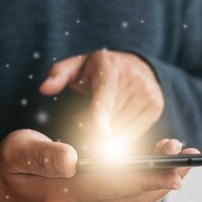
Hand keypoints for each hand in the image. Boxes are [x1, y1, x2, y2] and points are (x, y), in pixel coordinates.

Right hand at [0, 129, 197, 201]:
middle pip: (131, 200)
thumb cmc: (12, 163)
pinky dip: (150, 189)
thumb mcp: (17, 150)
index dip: (144, 178)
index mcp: (60, 194)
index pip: (110, 187)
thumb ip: (43, 155)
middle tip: (187, 158)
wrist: (4, 188)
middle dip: (163, 179)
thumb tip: (73, 159)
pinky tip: (163, 171)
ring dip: (161, 185)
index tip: (172, 169)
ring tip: (183, 161)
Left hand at [39, 50, 163, 142]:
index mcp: (111, 68)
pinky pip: (134, 134)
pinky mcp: (156, 108)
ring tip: (99, 120)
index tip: (99, 132)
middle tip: (81, 119)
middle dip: (91, 129)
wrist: (137, 65)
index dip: (101, 115)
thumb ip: (58, 75)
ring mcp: (148, 94)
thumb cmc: (100, 70)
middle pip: (111, 119)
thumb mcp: (77, 66)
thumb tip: (44, 87)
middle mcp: (134, 80)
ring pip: (122, 130)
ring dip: (106, 135)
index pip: (106, 96)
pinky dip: (120, 136)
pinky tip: (114, 124)